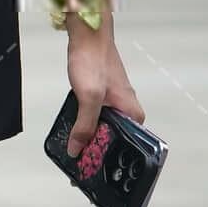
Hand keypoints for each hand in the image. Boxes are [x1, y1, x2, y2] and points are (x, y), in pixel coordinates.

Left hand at [63, 0, 142, 148]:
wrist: (87, 34)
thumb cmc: (94, 60)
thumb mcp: (88, 97)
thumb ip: (84, 125)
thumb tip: (78, 149)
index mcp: (132, 113)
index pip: (128, 146)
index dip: (111, 159)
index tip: (95, 172)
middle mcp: (127, 108)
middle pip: (114, 138)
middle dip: (97, 150)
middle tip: (80, 162)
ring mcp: (115, 101)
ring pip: (103, 126)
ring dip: (89, 136)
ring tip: (75, 148)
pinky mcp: (103, 94)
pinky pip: (95, 115)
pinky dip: (85, 123)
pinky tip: (74, 127)